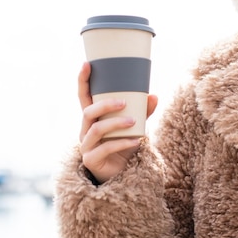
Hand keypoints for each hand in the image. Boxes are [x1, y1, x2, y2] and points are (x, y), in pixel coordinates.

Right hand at [77, 62, 157, 183]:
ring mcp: (86, 145)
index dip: (83, 81)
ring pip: (95, 130)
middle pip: (88, 112)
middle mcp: (85, 130)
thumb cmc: (124, 144)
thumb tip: (154, 95)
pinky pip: (105, 149)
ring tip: (134, 122)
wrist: (122, 173)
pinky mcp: (91, 159)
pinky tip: (137, 140)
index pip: (83, 96)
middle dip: (105, 105)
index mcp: (93, 118)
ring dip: (115, 123)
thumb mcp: (135, 126)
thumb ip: (143, 112)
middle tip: (124, 103)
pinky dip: (122, 143)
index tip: (87, 64)